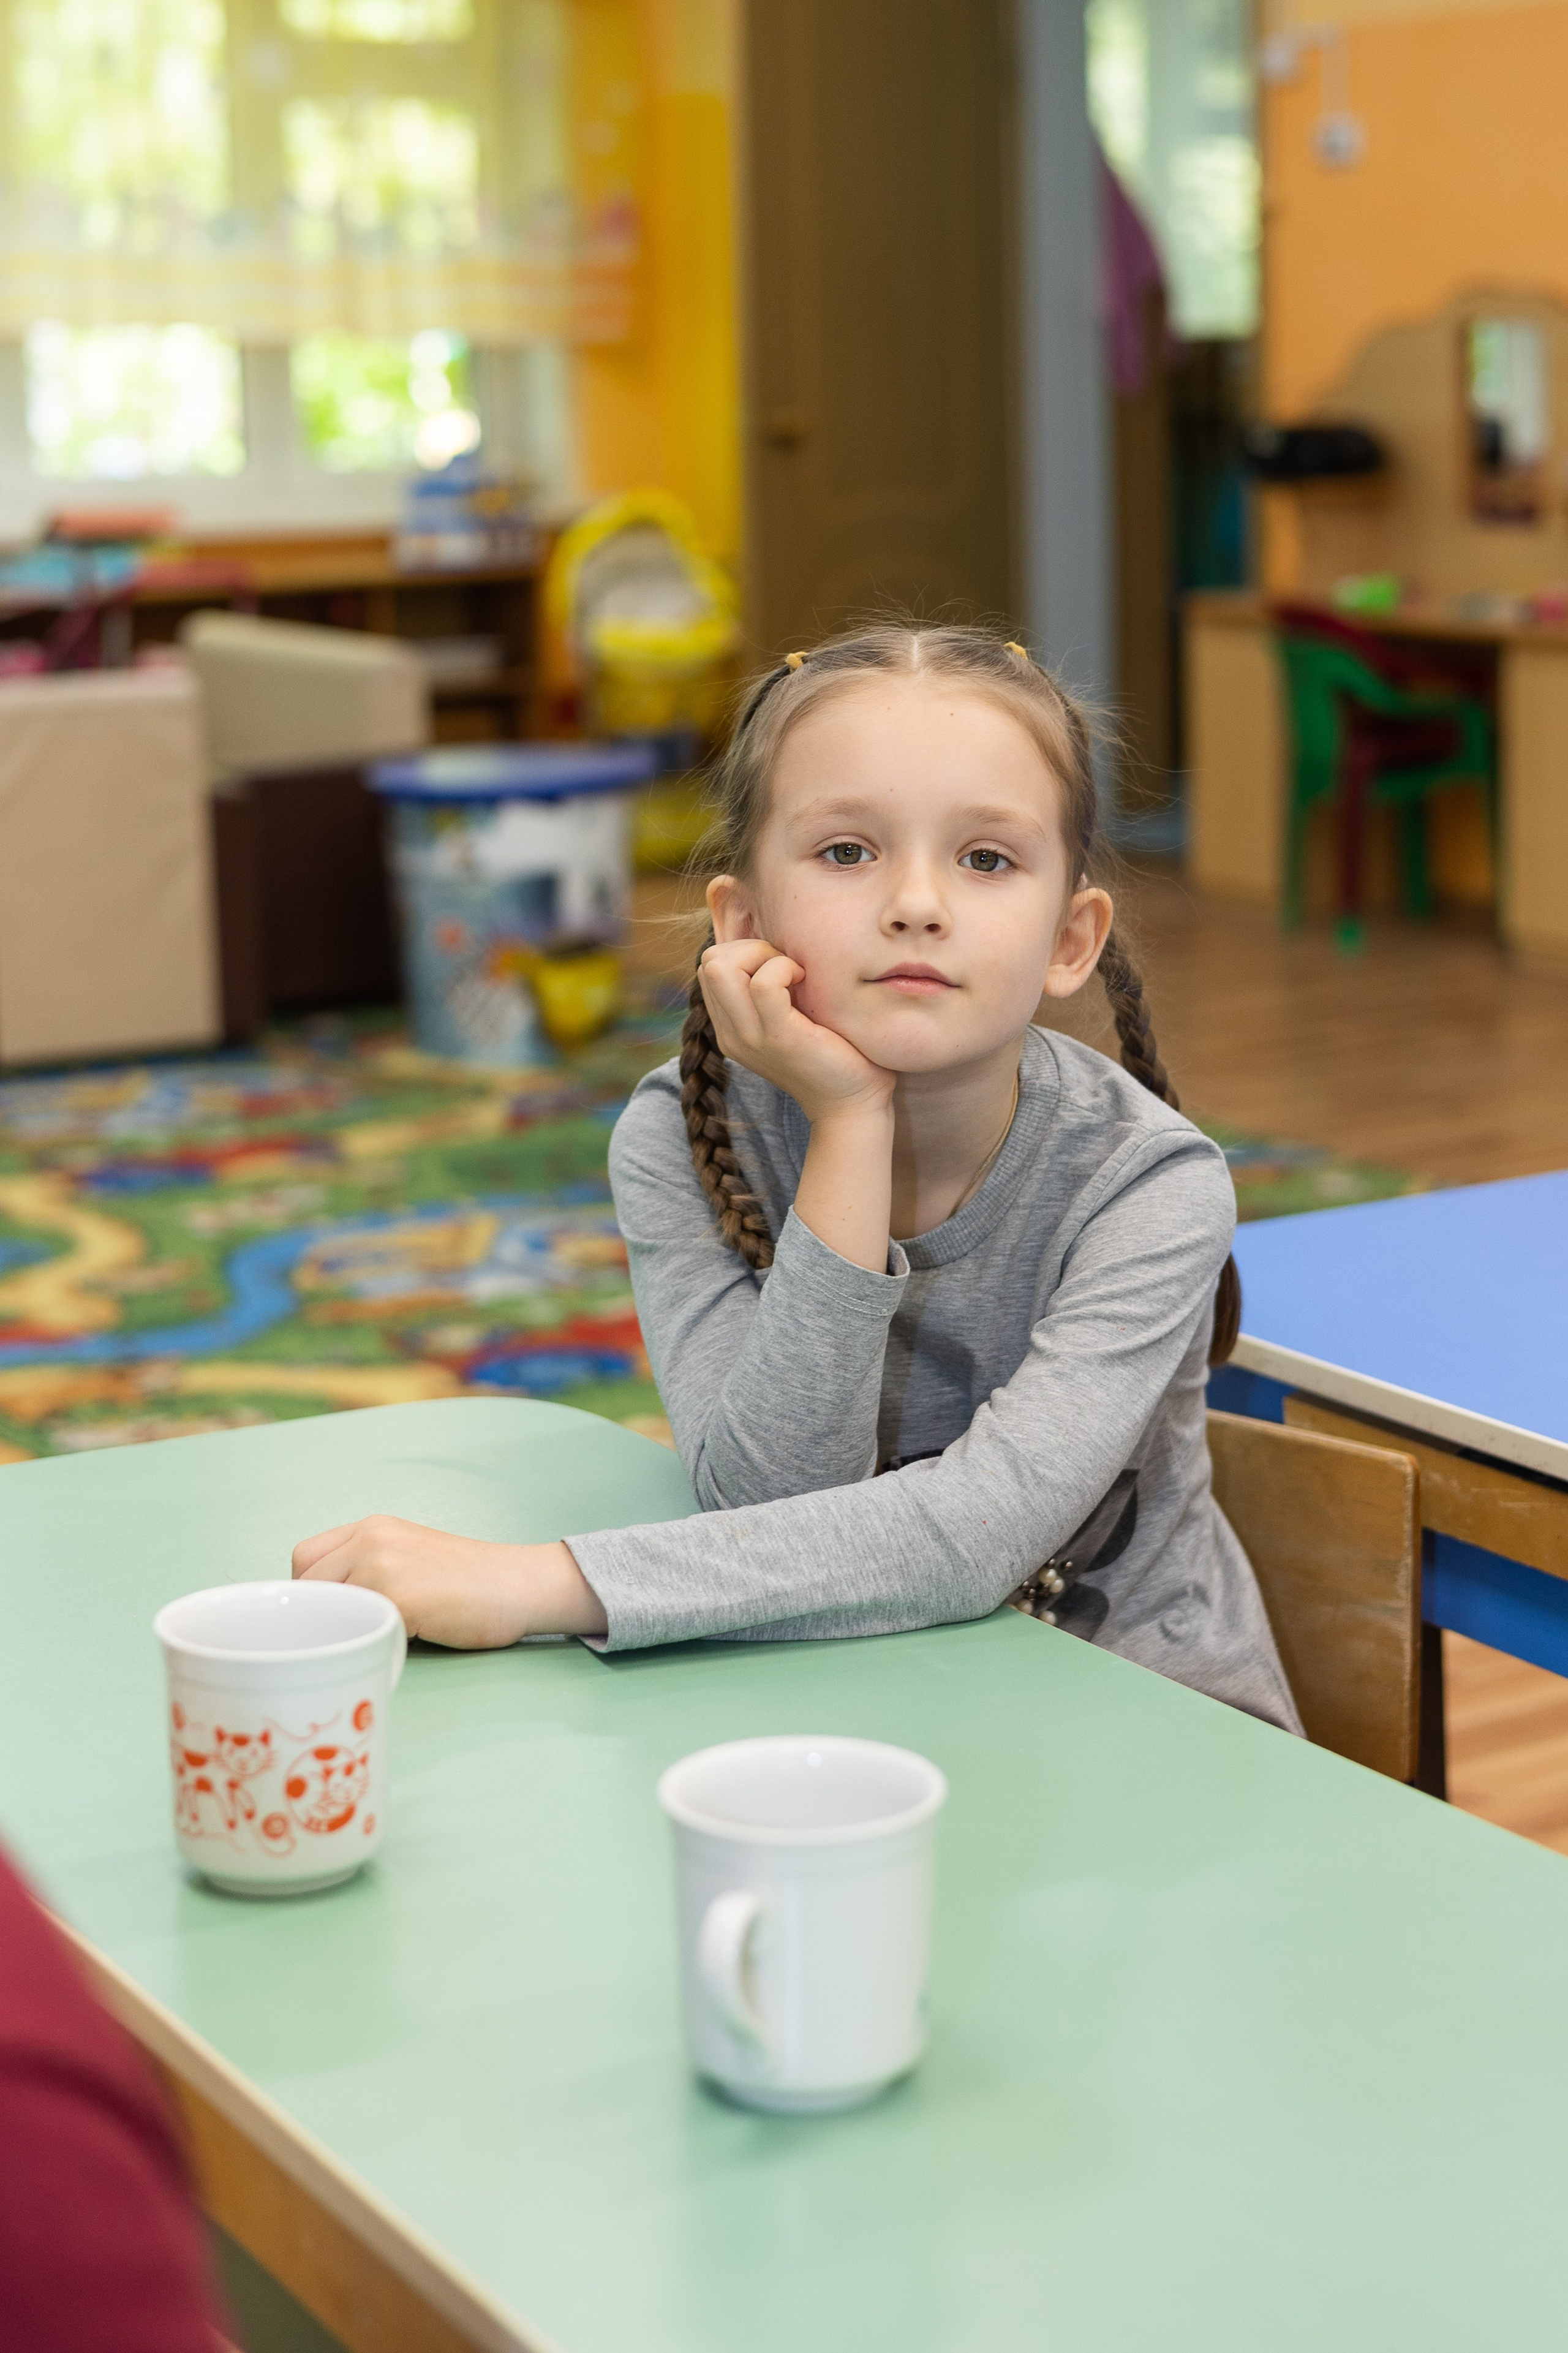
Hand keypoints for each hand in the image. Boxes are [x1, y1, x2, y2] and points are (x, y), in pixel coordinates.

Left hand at [291, 1516, 607, 1647]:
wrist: (518, 1584)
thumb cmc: (470, 1582)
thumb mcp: (408, 1556)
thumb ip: (367, 1568)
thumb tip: (324, 1611)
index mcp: (371, 1527)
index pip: (305, 1559)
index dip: (310, 1593)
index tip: (328, 1617)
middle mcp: (370, 1538)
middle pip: (305, 1585)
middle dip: (318, 1616)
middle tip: (345, 1638)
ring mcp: (380, 1565)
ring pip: (324, 1609)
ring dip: (340, 1630)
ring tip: (370, 1641)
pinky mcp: (397, 1596)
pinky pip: (357, 1628)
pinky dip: (367, 1643)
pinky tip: (392, 1647)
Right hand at [699, 937, 893, 1124]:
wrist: (852, 1104)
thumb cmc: (834, 1053)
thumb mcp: (790, 1019)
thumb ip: (772, 991)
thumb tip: (778, 945)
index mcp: (731, 1028)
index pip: (710, 967)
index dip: (746, 952)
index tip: (783, 969)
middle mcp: (731, 1034)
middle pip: (709, 962)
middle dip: (750, 948)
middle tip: (788, 968)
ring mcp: (749, 1037)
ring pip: (721, 967)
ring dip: (764, 956)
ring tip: (796, 975)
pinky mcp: (778, 1038)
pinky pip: (763, 984)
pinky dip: (784, 968)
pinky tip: (806, 982)